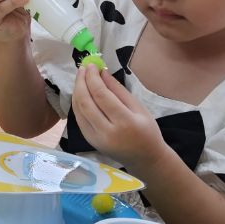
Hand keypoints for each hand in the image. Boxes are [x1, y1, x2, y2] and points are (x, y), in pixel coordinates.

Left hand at [70, 62, 165, 176]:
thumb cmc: (147, 131)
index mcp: (125, 123)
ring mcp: (96, 139)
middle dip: (81, 82)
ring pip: (79, 110)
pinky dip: (77, 103)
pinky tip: (81, 92)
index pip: (101, 96)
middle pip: (86, 102)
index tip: (91, 65)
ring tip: (81, 77)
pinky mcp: (90, 141)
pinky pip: (79, 118)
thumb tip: (102, 72)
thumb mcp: (139, 108)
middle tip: (83, 68)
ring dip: (77, 91)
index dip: (93, 78)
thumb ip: (118, 90)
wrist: (145, 159)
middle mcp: (107, 132)